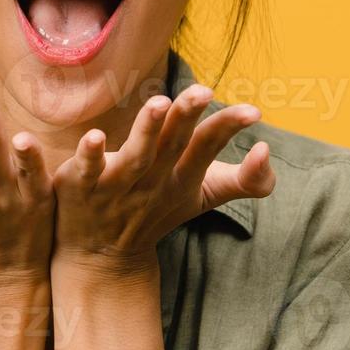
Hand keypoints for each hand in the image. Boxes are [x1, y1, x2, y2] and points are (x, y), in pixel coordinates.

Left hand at [50, 82, 276, 279]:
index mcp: (183, 177)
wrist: (102, 258)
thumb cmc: (158, 213)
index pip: (208, 146)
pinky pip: (87, 170)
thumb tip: (268, 151)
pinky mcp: (81, 187)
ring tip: (160, 103)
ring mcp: (117, 186)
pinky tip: (94, 137)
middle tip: (204, 91)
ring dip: (147, 130)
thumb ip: (245, 178)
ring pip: (135, 156)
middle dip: (187, 117)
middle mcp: (153, 181)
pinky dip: (91, 155)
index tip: (254, 111)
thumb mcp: (205, 196)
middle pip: (173, 144)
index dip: (229, 127)